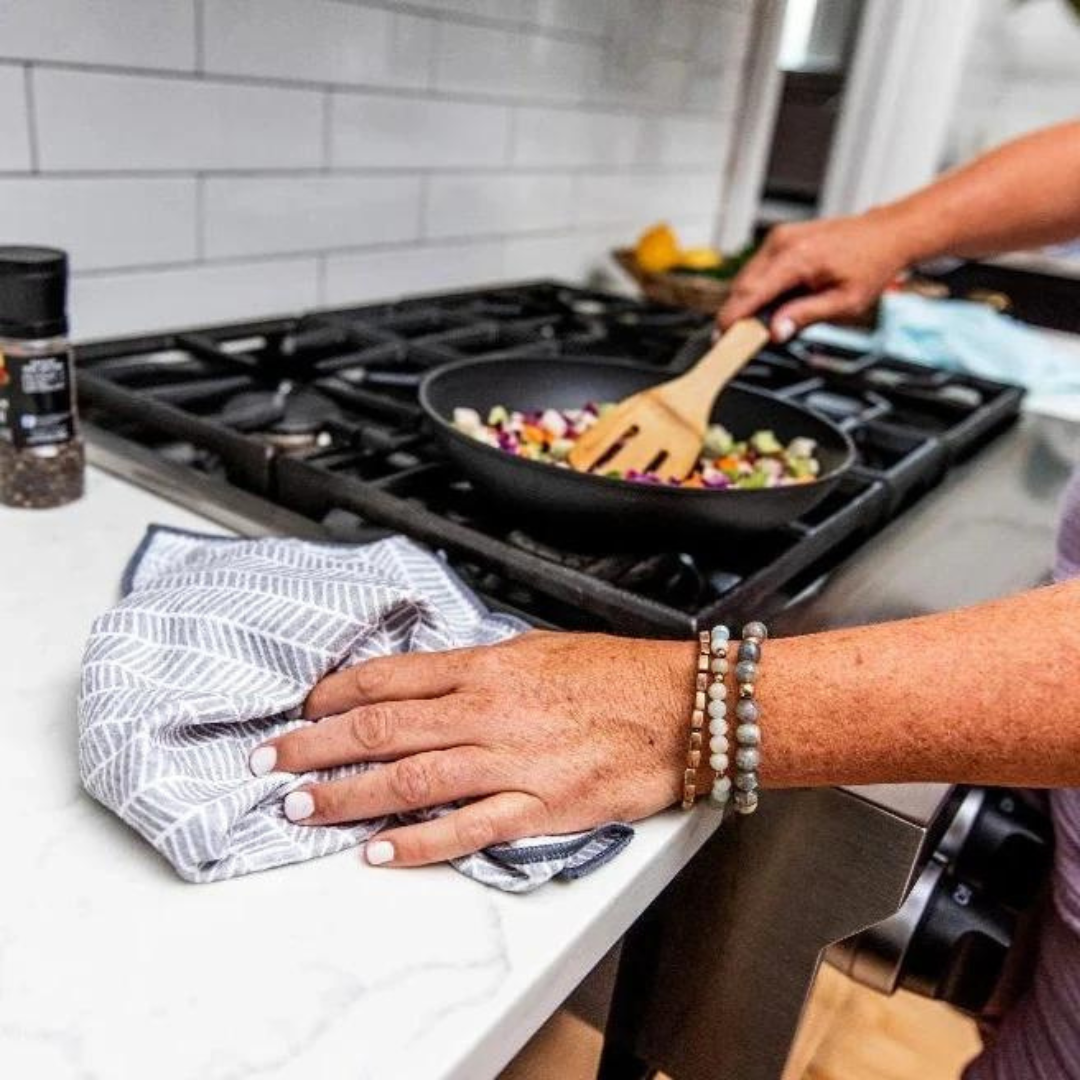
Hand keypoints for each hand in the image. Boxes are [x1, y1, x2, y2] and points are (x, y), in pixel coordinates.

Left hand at [250, 632, 695, 867]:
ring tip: (302, 808)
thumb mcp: (538, 649)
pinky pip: (465, 828)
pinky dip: (417, 842)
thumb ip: (480, 667)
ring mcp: (510, 763)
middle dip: (316, 746)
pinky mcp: (537, 808)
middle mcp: (487, 712)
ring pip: (409, 779)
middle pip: (382, 729)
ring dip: (348, 796)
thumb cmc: (614, 674)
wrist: (681, 709)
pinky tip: (379, 851)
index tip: (305, 705)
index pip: (391, 678)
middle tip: (271, 762)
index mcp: (487, 667)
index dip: (337, 693)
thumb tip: (428, 680)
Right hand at [717, 209, 913, 339]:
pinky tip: (776, 302)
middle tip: (742, 340)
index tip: (721, 338)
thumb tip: (775, 332)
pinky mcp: (780, 238)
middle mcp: (783, 242)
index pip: (751, 293)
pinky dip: (759, 288)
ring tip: (767, 321)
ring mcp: (780, 237)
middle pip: (743, 286)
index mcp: (798, 258)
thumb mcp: (845, 302)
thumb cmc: (871, 265)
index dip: (732, 318)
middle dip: (739, 314)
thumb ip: (806, 316)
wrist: (887, 234)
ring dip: (749, 302)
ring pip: (747, 278)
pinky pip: (758, 269)